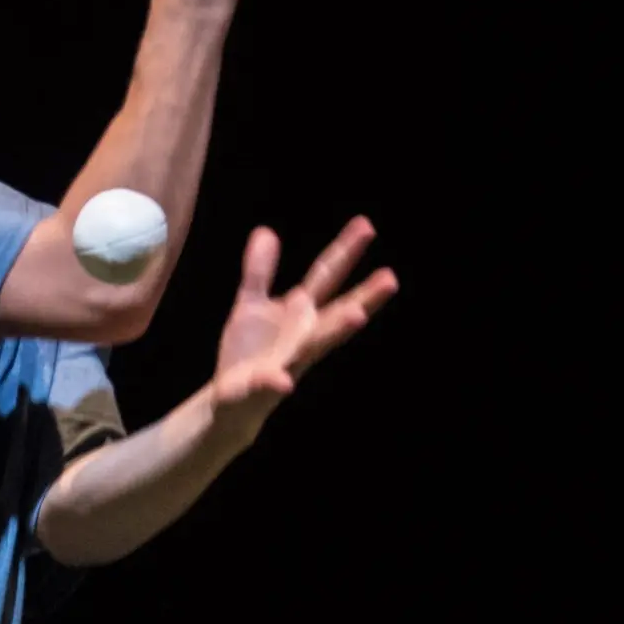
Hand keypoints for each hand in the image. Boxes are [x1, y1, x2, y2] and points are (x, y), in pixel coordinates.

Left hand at [209, 217, 398, 441]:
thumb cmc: (250, 350)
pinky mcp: (264, 386)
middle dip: (364, 297)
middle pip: (338, 311)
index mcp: (301, 312)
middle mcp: (304, 336)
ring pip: (316, 345)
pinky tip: (284, 382)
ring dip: (337, 331)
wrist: (232, 399)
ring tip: (357, 316)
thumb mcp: (251, 303)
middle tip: (391, 279)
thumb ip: (259, 270)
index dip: (344, 250)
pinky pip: (272, 383)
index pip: (327, 276)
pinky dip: (276, 382)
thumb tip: (266, 230)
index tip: (366, 224)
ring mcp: (289, 361)